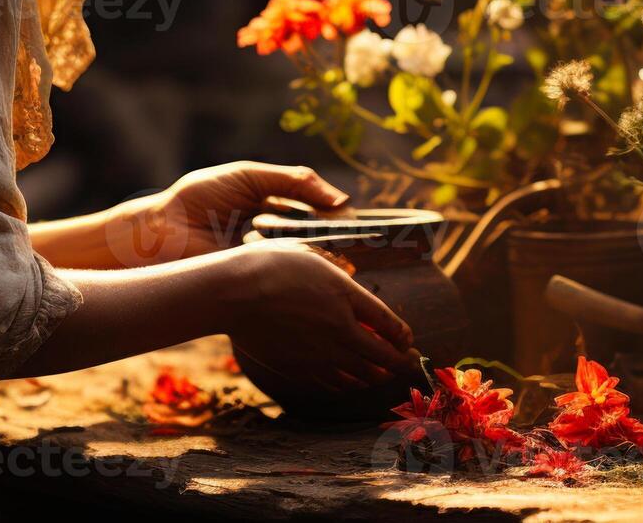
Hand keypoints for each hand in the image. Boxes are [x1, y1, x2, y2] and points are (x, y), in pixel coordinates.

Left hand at [107, 162, 349, 264]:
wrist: (164, 229)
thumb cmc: (201, 198)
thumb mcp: (249, 177)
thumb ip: (294, 180)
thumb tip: (342, 199)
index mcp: (280, 206)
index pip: (324, 211)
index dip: (339, 214)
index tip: (346, 215)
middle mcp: (280, 235)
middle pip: (324, 237)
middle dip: (333, 236)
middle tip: (340, 236)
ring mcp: (271, 258)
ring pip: (312, 258)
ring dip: (315, 251)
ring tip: (305, 243)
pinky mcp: (260, 279)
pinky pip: (289, 274)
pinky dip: (294, 266)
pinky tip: (290, 258)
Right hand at [213, 238, 417, 392]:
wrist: (231, 293)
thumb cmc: (269, 265)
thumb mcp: (312, 257)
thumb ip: (338, 277)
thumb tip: (354, 287)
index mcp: (346, 297)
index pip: (390, 324)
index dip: (403, 335)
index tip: (408, 339)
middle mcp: (340, 330)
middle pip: (383, 356)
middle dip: (401, 362)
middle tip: (411, 364)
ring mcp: (319, 354)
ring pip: (361, 375)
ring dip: (377, 376)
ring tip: (383, 374)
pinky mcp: (299, 369)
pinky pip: (333, 384)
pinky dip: (347, 385)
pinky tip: (350, 382)